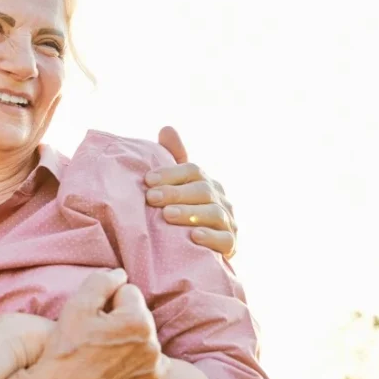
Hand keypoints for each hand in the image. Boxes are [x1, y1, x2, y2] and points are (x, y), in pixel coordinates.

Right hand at [0, 269, 164, 378]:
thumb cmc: (65, 348)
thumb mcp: (77, 305)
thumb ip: (102, 281)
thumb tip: (120, 274)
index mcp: (138, 321)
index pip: (128, 292)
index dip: (107, 302)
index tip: (93, 318)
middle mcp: (153, 346)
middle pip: (138, 316)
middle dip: (120, 320)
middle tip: (95, 337)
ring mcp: (153, 370)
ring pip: (142, 339)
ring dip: (128, 341)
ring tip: (101, 354)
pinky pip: (146, 364)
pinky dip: (133, 364)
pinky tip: (112, 369)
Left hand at [149, 125, 237, 258]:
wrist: (193, 251)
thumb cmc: (180, 213)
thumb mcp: (175, 186)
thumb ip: (173, 158)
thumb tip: (167, 127)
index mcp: (206, 182)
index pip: (192, 170)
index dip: (171, 173)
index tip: (147, 180)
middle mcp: (220, 199)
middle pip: (202, 190)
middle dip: (175, 193)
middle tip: (151, 198)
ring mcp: (228, 222)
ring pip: (214, 213)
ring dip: (190, 213)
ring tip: (167, 215)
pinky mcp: (231, 246)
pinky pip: (225, 240)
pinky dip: (211, 237)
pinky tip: (193, 236)